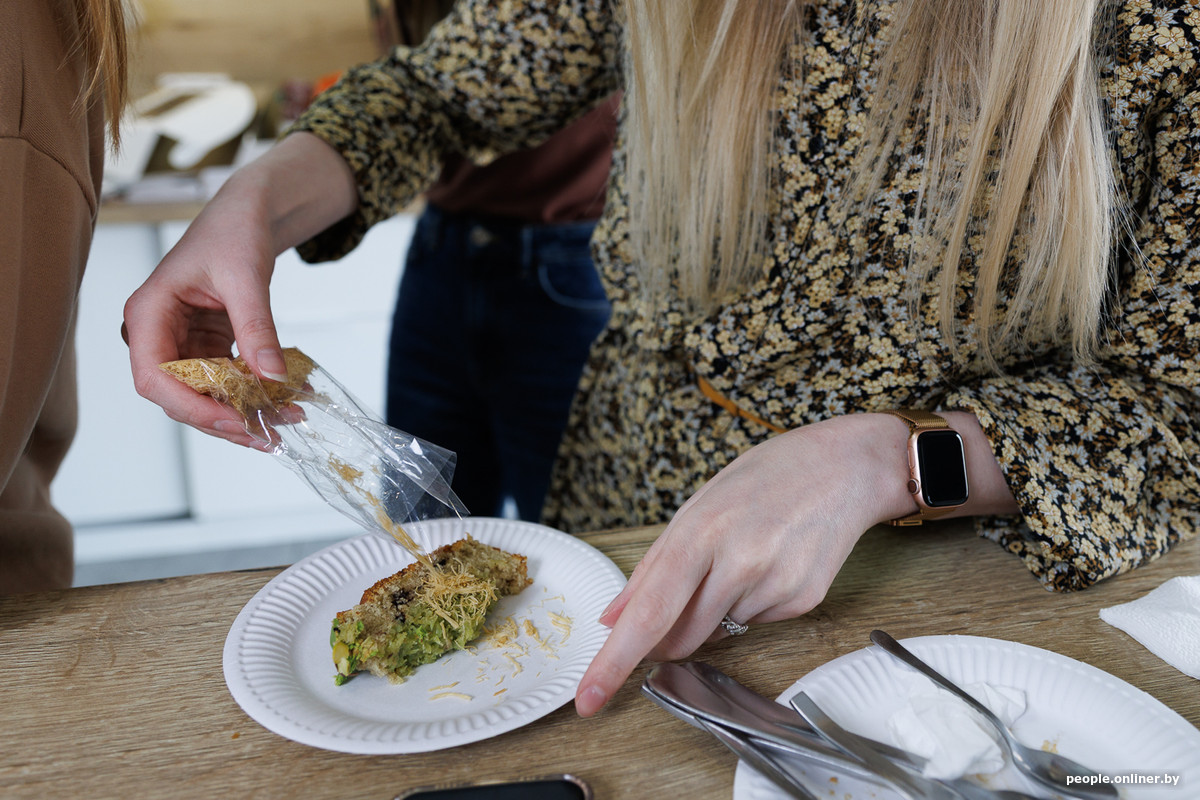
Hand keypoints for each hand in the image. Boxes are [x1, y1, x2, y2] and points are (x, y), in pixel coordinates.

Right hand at [123, 183, 284, 447]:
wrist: (248, 214)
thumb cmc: (233, 231)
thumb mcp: (247, 278)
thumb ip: (257, 328)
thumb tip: (271, 378)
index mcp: (148, 314)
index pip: (153, 377)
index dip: (190, 407)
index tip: (234, 421)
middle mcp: (157, 334)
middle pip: (179, 396)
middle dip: (225, 419)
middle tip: (270, 436)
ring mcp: (182, 343)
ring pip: (206, 395)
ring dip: (245, 411)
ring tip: (289, 419)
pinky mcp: (207, 347)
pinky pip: (227, 381)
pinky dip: (255, 393)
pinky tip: (290, 399)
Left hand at [573, 413, 917, 715]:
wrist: (843, 468)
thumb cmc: (764, 479)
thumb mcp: (697, 507)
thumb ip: (652, 567)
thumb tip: (613, 617)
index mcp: (701, 533)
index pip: (648, 614)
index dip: (614, 661)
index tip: (589, 697)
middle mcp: (738, 563)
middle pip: (679, 638)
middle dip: (665, 636)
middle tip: (683, 593)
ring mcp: (775, 585)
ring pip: (717, 633)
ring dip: (713, 612)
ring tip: (741, 557)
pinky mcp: (803, 601)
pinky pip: (755, 624)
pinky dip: (749, 605)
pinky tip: (769, 564)